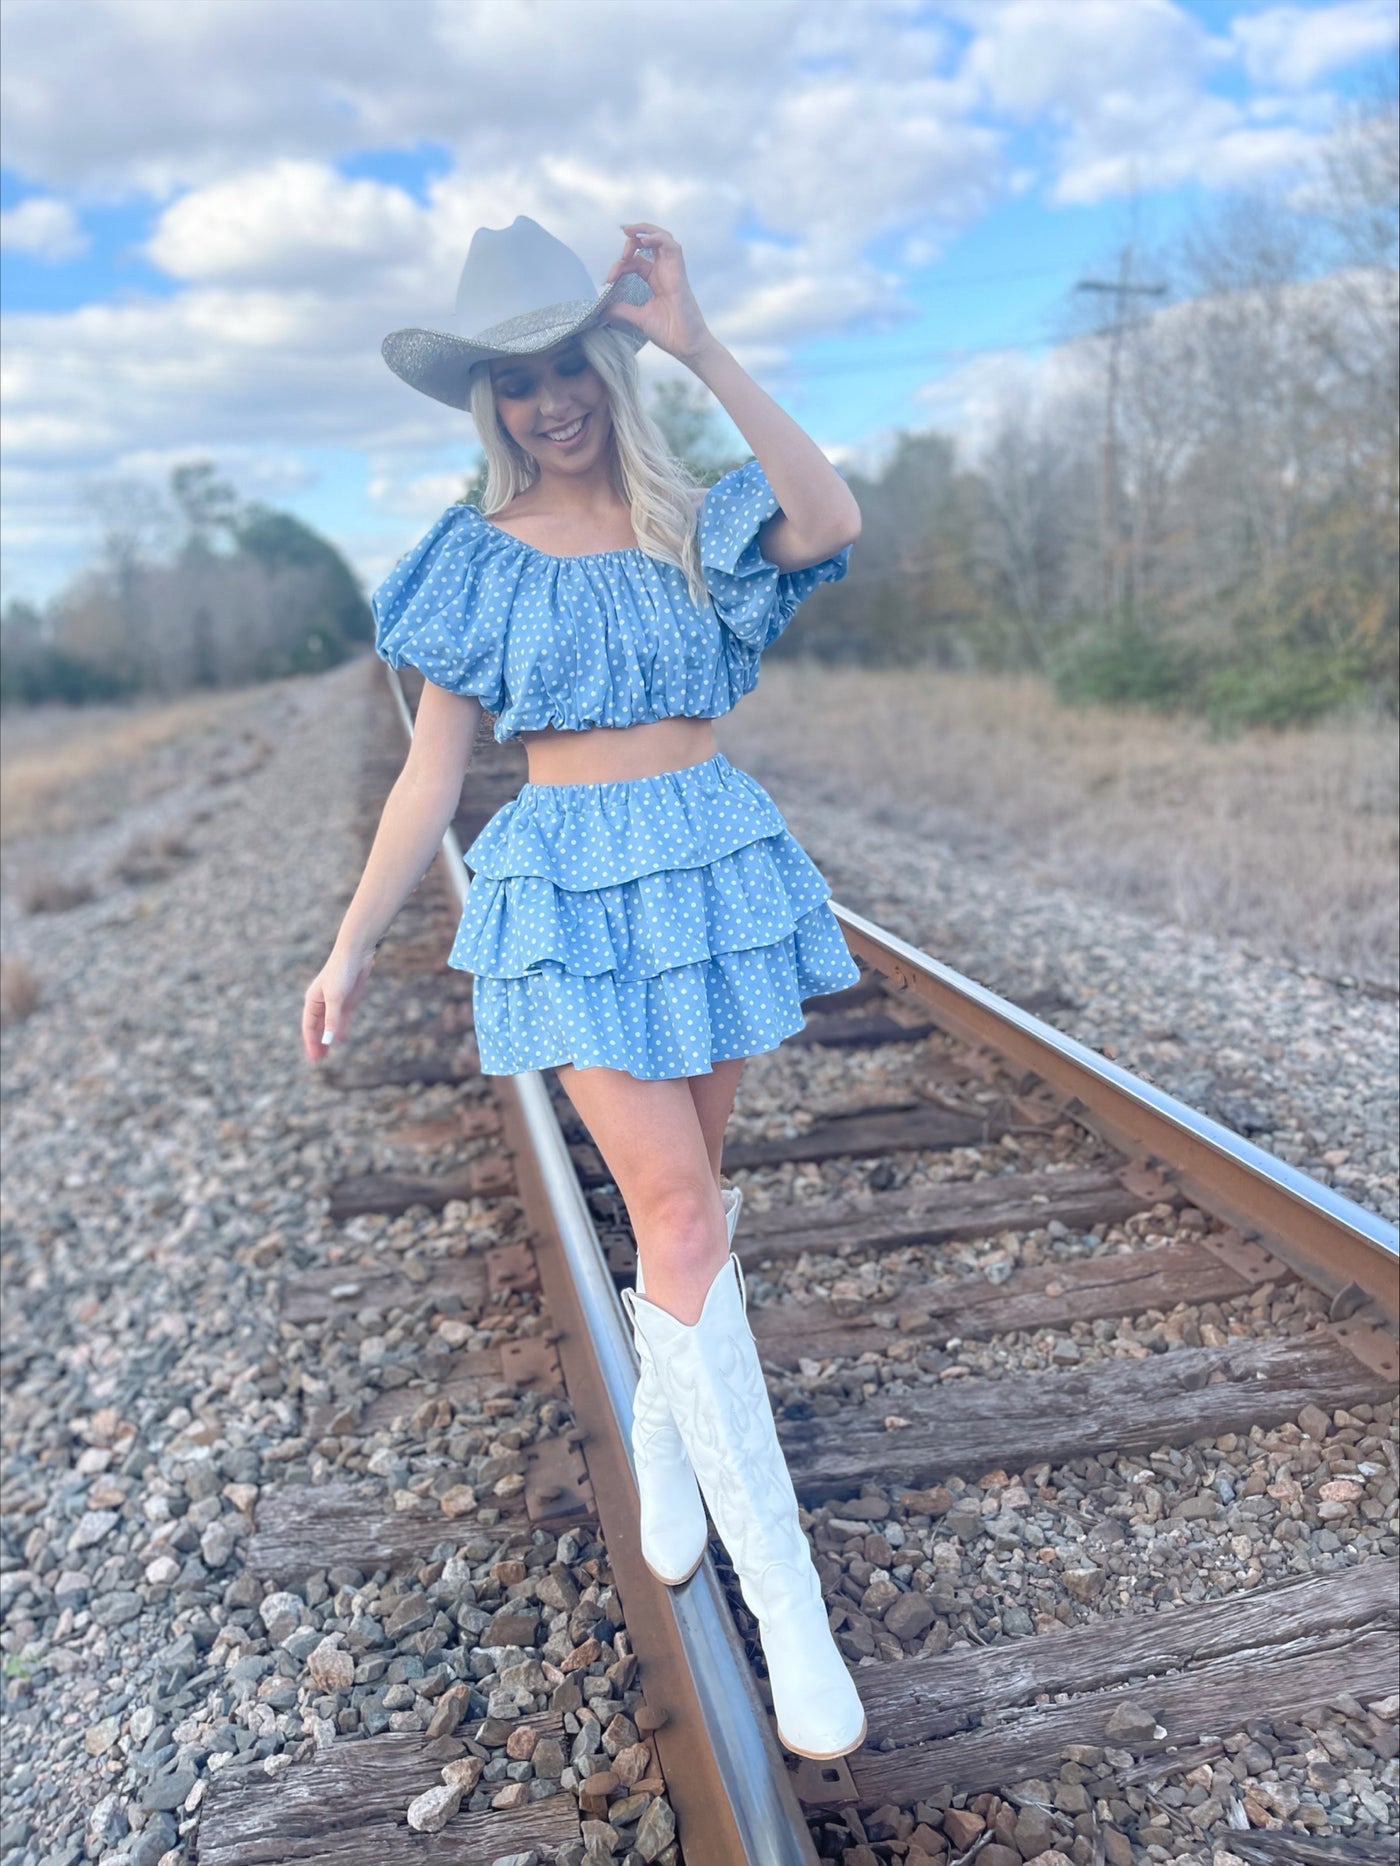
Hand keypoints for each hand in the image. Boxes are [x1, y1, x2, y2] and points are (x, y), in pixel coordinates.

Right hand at [302, 944, 375, 1063]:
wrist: (356, 955)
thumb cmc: (341, 972)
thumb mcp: (335, 998)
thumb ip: (332, 1020)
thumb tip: (327, 1040)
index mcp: (313, 1001)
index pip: (309, 1027)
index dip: (311, 1043)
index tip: (313, 1058)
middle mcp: (322, 1004)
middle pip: (317, 1028)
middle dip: (317, 1044)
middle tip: (317, 1061)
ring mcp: (335, 1003)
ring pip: (329, 1025)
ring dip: (327, 1039)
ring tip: (326, 1055)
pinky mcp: (347, 1001)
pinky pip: (341, 1019)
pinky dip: (340, 1030)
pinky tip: (340, 1040)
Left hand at [602, 223, 715, 366]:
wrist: (687, 345)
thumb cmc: (670, 332)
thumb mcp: (638, 318)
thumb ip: (621, 310)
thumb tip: (602, 309)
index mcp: (655, 279)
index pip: (635, 261)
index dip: (620, 265)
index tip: (607, 279)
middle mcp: (664, 271)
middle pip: (649, 242)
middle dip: (631, 240)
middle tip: (619, 251)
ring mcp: (672, 270)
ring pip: (662, 238)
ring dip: (644, 230)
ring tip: (628, 232)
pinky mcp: (679, 273)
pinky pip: (672, 246)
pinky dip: (657, 238)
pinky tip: (642, 239)